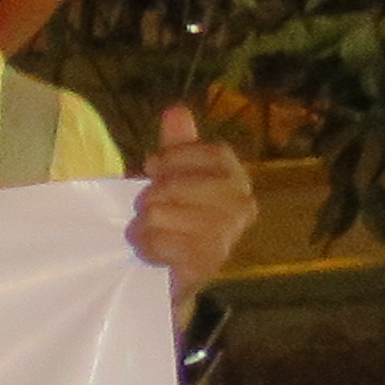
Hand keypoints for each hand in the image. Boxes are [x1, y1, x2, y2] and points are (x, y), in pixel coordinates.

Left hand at [127, 103, 258, 313]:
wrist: (169, 273)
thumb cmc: (173, 217)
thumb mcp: (173, 176)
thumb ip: (177, 145)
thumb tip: (176, 110)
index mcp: (237, 178)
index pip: (210, 152)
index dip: (174, 157)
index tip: (153, 167)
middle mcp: (241, 206)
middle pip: (173, 185)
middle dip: (150, 197)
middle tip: (153, 211)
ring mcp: (225, 236)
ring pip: (158, 213)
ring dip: (143, 225)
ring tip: (152, 233)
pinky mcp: (205, 264)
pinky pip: (157, 241)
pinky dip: (145, 246)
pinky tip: (152, 251)